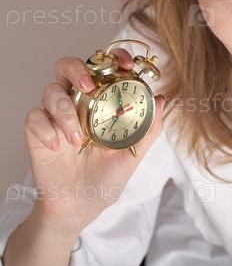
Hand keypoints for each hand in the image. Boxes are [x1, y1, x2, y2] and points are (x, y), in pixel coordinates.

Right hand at [23, 49, 164, 232]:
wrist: (81, 206)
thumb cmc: (107, 178)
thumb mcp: (133, 153)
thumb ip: (149, 128)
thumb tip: (162, 99)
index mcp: (103, 102)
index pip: (103, 69)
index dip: (113, 58)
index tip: (126, 64)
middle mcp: (78, 103)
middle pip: (67, 67)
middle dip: (77, 69)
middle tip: (89, 87)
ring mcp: (56, 117)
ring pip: (51, 91)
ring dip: (65, 111)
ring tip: (77, 139)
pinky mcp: (37, 132)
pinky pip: (34, 117)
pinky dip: (47, 129)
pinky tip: (58, 147)